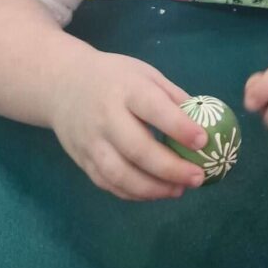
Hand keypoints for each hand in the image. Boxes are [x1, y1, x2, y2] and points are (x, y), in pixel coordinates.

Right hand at [49, 52, 207, 199]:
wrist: (62, 85)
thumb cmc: (114, 78)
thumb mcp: (145, 75)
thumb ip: (172, 98)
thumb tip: (206, 122)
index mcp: (126, 89)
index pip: (154, 109)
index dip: (179, 127)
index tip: (204, 141)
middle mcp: (105, 117)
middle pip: (137, 149)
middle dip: (170, 168)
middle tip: (197, 177)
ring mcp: (90, 142)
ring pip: (119, 174)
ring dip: (152, 188)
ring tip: (179, 190)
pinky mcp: (82, 160)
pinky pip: (107, 183)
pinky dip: (133, 193)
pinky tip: (155, 192)